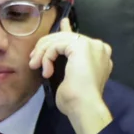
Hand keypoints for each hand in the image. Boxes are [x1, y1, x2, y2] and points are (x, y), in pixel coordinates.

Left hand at [28, 17, 114, 133]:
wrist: (84, 106)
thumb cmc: (76, 98)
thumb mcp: (67, 75)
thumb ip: (64, 60)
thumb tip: (52, 50)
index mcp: (99, 54)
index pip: (77, 38)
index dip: (65, 31)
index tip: (58, 28)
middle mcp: (98, 47)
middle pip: (65, 37)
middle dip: (46, 46)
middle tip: (33, 60)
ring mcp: (92, 45)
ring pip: (59, 39)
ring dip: (43, 52)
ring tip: (35, 66)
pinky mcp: (81, 46)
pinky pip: (56, 45)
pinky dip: (47, 56)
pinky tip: (46, 71)